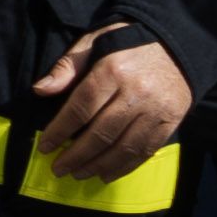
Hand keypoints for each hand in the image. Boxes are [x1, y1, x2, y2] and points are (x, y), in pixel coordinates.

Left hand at [32, 24, 192, 177]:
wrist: (177, 44)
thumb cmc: (126, 42)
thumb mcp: (93, 42)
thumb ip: (66, 67)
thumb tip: (39, 90)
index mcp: (112, 71)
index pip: (80, 108)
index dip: (60, 131)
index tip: (44, 147)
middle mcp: (136, 93)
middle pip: (101, 133)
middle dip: (76, 155)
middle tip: (58, 169)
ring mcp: (156, 110)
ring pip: (124, 147)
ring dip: (99, 165)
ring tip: (79, 173)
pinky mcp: (171, 121)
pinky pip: (146, 150)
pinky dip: (125, 166)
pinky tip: (107, 174)